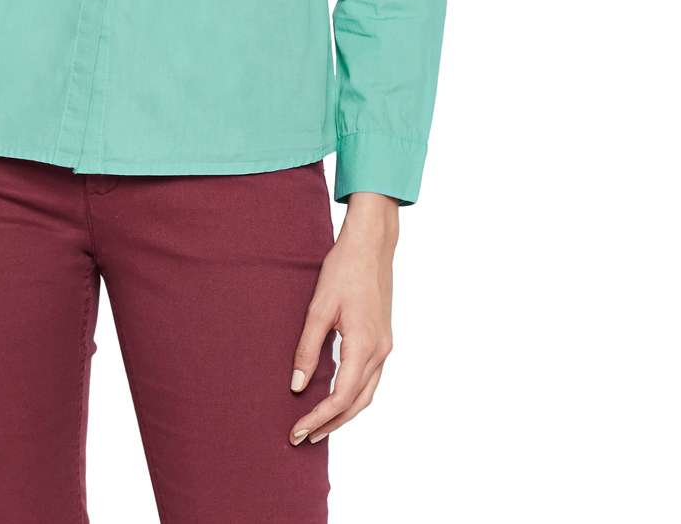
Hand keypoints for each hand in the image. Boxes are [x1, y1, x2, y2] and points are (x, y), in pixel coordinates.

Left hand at [287, 192, 397, 444]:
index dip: (318, 417)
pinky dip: (353, 395)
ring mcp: (385, 346)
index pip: (341, 397)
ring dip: (343, 413)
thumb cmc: (343, 270)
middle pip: (357, 403)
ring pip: (367, 394)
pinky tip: (336, 396)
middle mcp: (380, 352)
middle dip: (330, 423)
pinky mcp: (383, 339)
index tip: (297, 431)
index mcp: (364, 346)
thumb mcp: (319, 308)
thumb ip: (308, 348)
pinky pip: (370, 379)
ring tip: (318, 425)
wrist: (371, 244)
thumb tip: (295, 385)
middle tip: (303, 437)